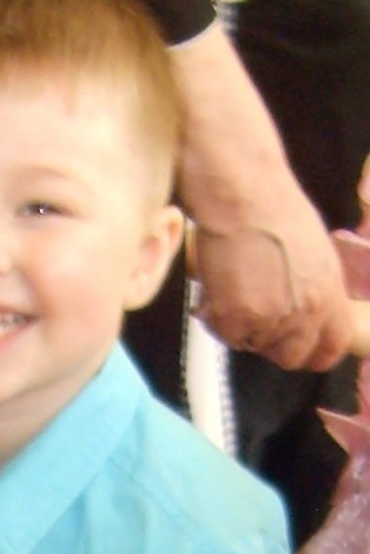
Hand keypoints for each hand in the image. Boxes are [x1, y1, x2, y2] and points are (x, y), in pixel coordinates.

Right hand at [193, 194, 351, 370]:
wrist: (244, 197)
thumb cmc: (275, 212)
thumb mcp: (316, 253)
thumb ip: (317, 289)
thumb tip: (309, 309)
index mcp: (329, 292)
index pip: (334, 346)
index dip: (317, 353)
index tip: (303, 351)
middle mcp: (305, 311)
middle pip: (292, 356)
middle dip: (274, 344)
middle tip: (259, 319)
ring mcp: (271, 318)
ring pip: (254, 345)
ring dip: (243, 327)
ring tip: (236, 293)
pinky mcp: (237, 319)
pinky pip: (227, 336)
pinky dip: (218, 319)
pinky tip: (218, 292)